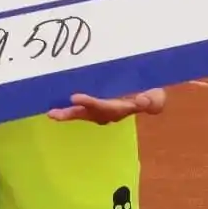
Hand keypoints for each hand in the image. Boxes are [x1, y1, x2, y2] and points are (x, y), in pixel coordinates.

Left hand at [47, 88, 166, 124]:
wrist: (149, 94)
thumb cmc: (151, 94)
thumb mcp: (156, 98)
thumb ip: (152, 101)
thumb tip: (141, 101)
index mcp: (121, 109)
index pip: (104, 107)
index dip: (89, 103)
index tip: (75, 97)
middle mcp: (108, 112)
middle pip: (87, 114)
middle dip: (71, 114)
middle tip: (54, 114)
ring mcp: (101, 109)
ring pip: (81, 112)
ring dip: (66, 114)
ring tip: (51, 114)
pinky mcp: (95, 104)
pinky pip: (80, 106)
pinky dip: (68, 107)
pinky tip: (53, 101)